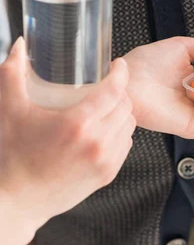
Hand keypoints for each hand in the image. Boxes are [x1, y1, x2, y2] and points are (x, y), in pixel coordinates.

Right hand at [0, 38, 134, 244]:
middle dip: (119, 93)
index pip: (115, 90)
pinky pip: (127, 145)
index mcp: (78, 123)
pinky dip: (121, 134)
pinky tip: (105, 130)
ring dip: (122, 113)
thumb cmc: (12, 155)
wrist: (17, 199)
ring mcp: (106, 160)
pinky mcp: (109, 174)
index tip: (118, 65)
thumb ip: (12, 74)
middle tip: (106, 88)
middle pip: (126, 105)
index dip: (120, 73)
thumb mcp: (11, 110)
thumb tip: (18, 45)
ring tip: (106, 109)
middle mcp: (98, 142)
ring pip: (130, 125)